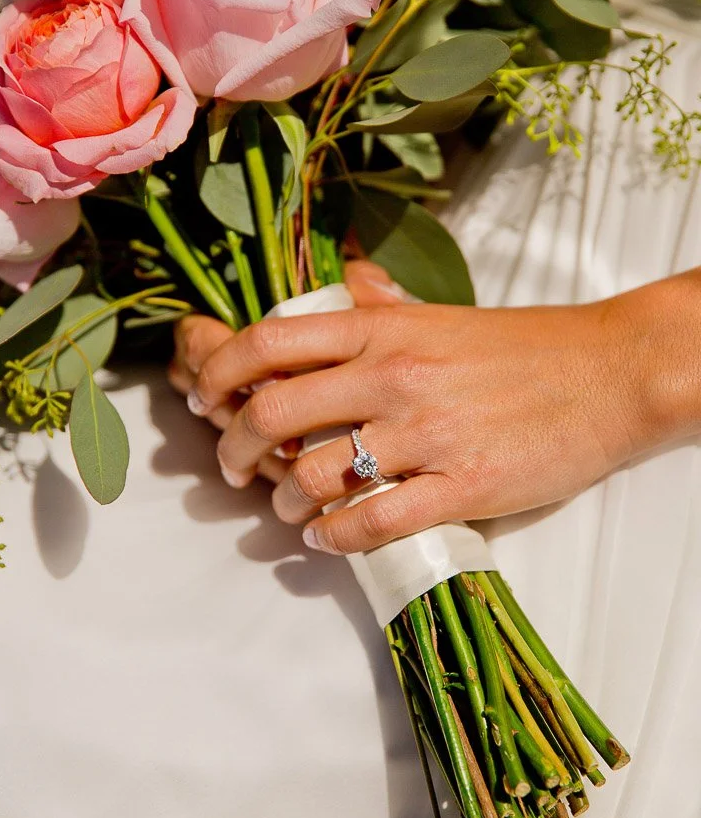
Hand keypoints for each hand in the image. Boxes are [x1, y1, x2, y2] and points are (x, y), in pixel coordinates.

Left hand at [186, 280, 678, 554]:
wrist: (612, 372)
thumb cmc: (528, 346)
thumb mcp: (446, 312)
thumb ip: (386, 304)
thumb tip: (347, 280)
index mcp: (385, 329)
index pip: (270, 342)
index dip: (218, 374)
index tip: (205, 400)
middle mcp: (394, 374)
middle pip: (273, 412)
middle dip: (232, 449)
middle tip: (232, 468)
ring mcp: (429, 431)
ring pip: (315, 473)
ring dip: (284, 501)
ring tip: (289, 509)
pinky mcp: (465, 485)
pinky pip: (375, 520)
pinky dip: (334, 537)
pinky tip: (328, 537)